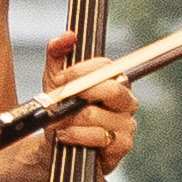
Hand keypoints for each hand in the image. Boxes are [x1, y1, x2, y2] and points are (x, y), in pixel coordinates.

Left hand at [34, 34, 139, 177]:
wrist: (55, 144)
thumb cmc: (60, 109)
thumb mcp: (54, 80)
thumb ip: (58, 54)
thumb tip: (68, 35)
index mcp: (114, 82)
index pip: (106, 67)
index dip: (81, 71)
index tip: (60, 78)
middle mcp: (126, 101)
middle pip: (112, 89)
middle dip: (80, 93)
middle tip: (61, 99)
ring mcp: (127, 124)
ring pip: (97, 115)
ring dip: (70, 120)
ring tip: (58, 123)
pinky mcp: (122, 146)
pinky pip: (99, 137)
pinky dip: (76, 136)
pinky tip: (65, 136)